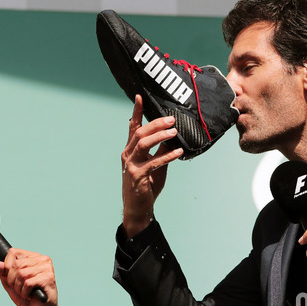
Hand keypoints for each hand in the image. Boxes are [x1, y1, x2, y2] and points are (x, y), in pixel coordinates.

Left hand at [0, 248, 61, 305]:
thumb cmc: (29, 298)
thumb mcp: (11, 284)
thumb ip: (3, 274)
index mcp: (34, 257)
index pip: (13, 252)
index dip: (7, 267)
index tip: (13, 278)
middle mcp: (42, 259)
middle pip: (16, 264)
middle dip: (13, 281)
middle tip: (21, 288)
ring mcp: (47, 268)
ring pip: (21, 274)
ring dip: (19, 288)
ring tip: (26, 292)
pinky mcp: (48, 278)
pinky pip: (27, 283)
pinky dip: (25, 292)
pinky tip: (31, 295)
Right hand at [121, 94, 182, 237]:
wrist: (138, 208)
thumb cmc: (146, 184)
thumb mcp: (155, 163)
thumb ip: (160, 149)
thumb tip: (172, 135)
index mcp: (130, 149)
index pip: (133, 127)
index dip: (136, 112)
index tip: (140, 97)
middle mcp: (128, 155)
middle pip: (139, 133)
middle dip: (155, 123)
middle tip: (171, 119)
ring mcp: (131, 165)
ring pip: (143, 144)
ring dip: (159, 136)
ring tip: (174, 132)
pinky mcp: (138, 176)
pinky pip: (153, 162)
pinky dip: (167, 155)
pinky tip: (178, 152)